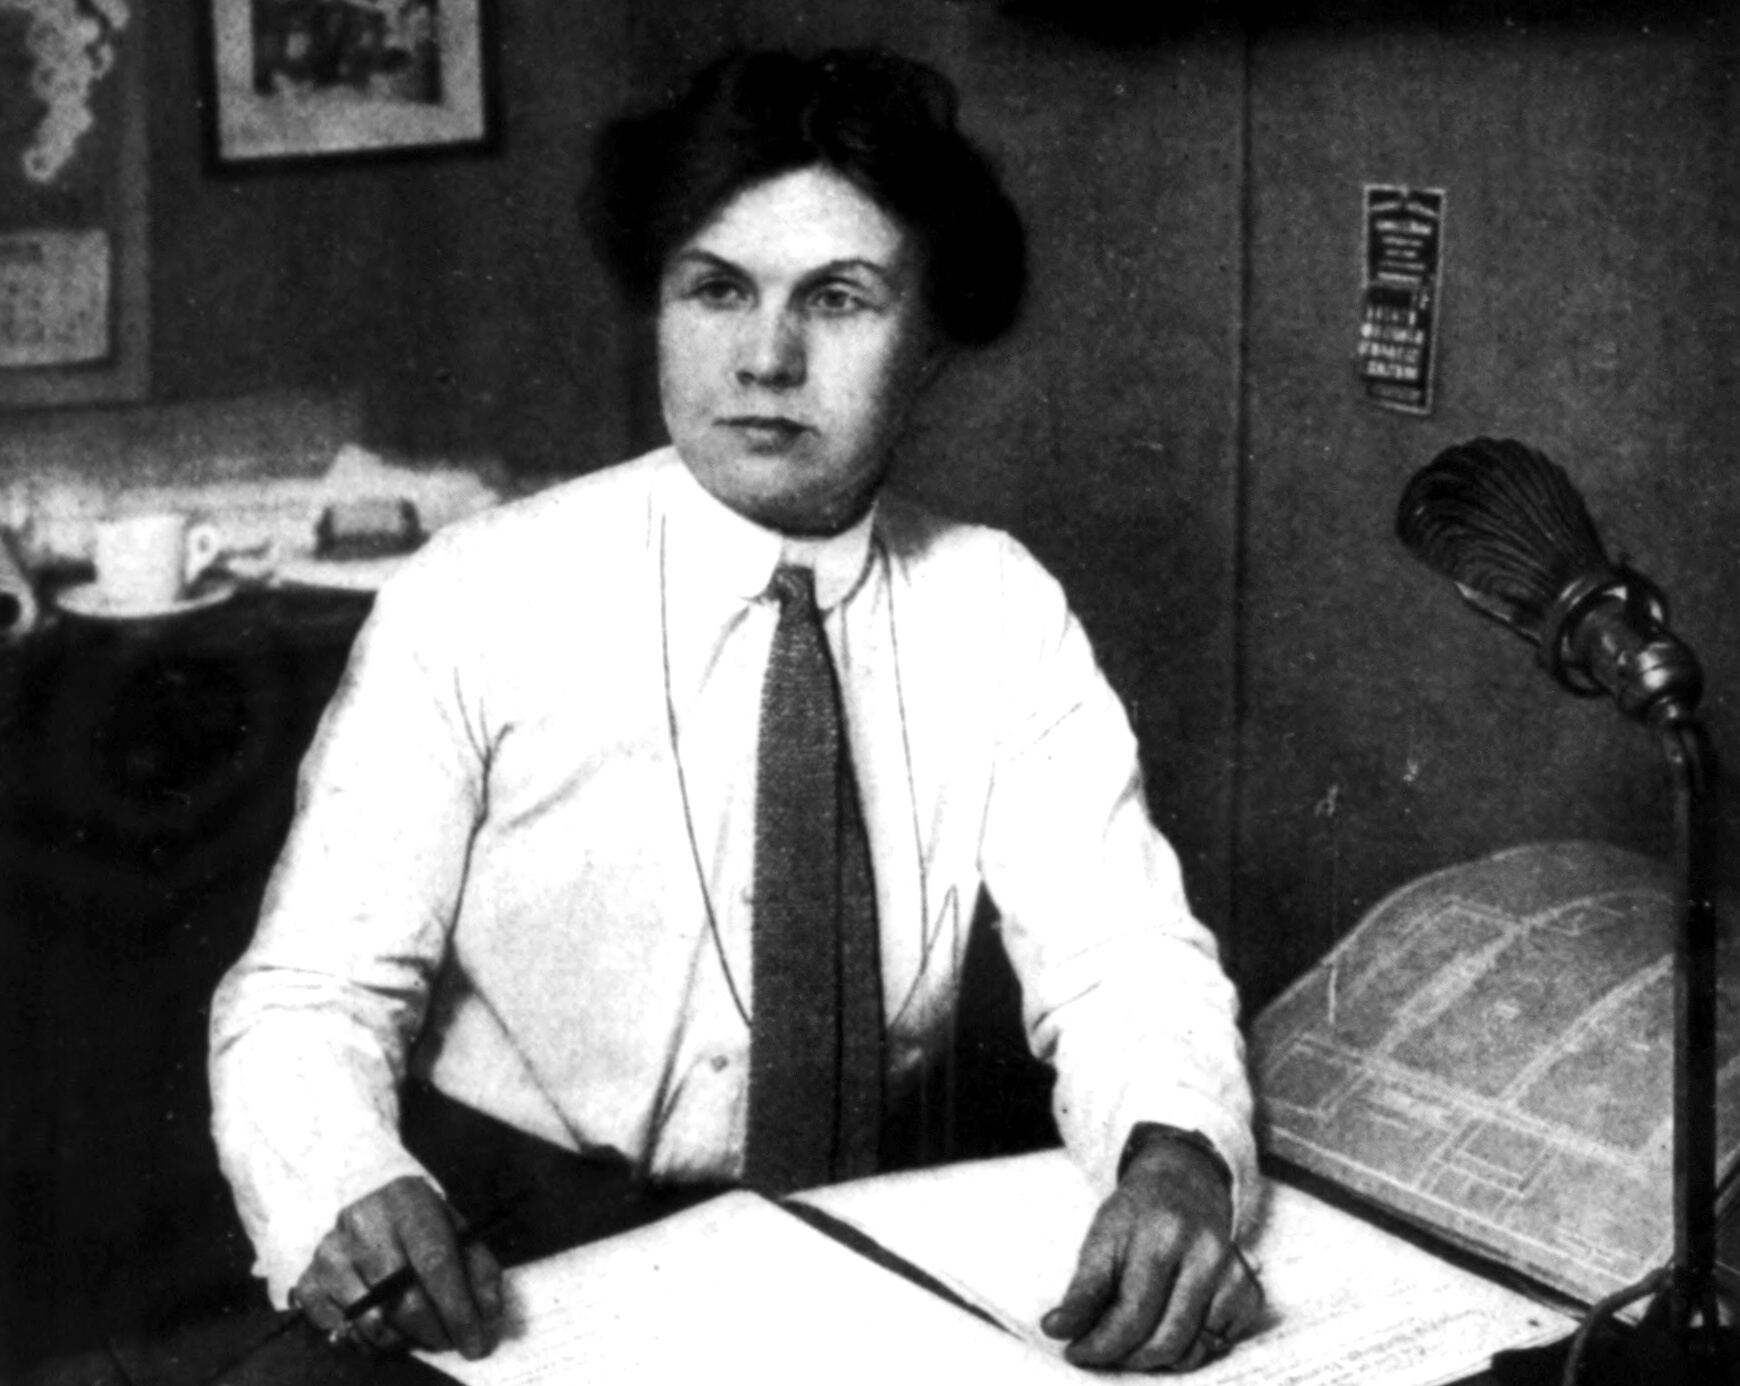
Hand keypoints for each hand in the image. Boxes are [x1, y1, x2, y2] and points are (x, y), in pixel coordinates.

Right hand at [293, 1175, 503, 1358]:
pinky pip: (340, 1330)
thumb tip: (487, 1320)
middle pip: (401, 1295)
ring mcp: (330, 1250)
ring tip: (420, 1335)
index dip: (458, 1310)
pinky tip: (387, 1332)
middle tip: (449, 1343)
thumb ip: (482, 1274)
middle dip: (432, 1331)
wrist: (378, 1216)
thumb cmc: (426, 1231)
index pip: (436, 1262)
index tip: (475, 1344)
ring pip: (370, 1318)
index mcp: (409, 1199)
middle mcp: (363, 1219)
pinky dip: (367, 1343)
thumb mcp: (461, 1236)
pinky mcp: (308, 1280)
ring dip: (402, 1339)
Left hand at [1041, 1136, 1261, 1371]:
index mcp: (1161, 1237)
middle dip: (1128, 1358)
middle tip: (1104, 1354)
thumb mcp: (1101, 1240)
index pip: (1130, 1315)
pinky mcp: (1249, 1287)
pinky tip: (1170, 1328)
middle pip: (1166, 1339)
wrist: (1182, 1185)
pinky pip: (1221, 1343)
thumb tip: (1055, 1330)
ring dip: (1159, 1359)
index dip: (1100, 1344)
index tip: (1077, 1353)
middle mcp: (1205, 1254)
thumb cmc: (1136, 1216)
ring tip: (1132, 1344)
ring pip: (1195, 1348)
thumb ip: (1082, 1291)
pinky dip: (1193, 1348)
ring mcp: (1233, 1272)